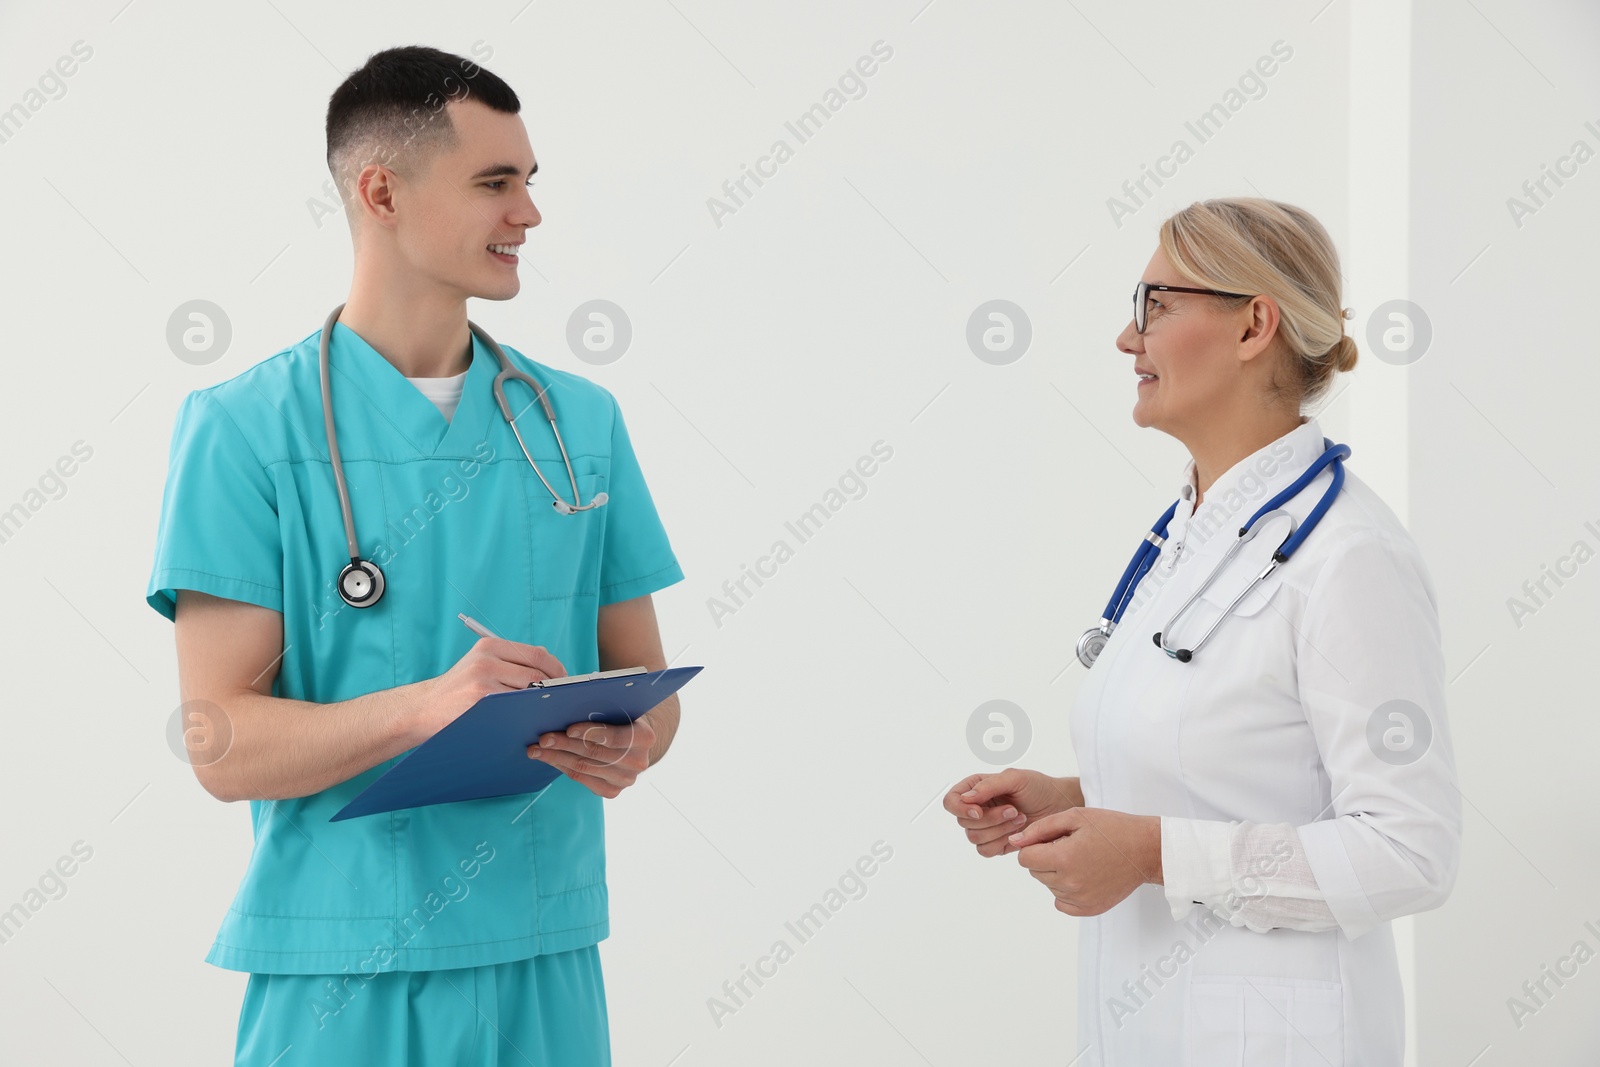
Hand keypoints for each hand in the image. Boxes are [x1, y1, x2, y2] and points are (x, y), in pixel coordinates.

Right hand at [419, 638, 566, 737]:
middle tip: (562, 700)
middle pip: (537, 673)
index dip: (557, 669)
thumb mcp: (480, 665)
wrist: (422, 710)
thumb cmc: (458, 691)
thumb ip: (511, 664)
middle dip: (554, 688)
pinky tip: (529, 720)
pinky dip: (526, 714)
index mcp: (489, 646)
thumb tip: (554, 674)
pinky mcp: (479, 702)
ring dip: (542, 703)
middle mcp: (486, 660)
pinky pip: (514, 709)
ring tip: (548, 711)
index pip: (536, 654)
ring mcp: (482, 682)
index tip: (566, 682)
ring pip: (528, 691)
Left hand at [528, 710, 656, 798]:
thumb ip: (602, 708)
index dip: (591, 732)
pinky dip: (561, 766)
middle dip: (565, 744)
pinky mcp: (612, 791)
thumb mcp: (619, 708)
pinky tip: (549, 758)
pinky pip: (581, 778)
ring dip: (556, 756)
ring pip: (584, 767)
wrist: (633, 742)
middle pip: (595, 753)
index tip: (569, 728)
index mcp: (645, 737)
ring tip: (537, 749)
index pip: (617, 737)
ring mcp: (626, 780)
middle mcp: (639, 762)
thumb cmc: (621, 718)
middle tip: (543, 738)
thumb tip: (567, 705)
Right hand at [943, 769, 1083, 856]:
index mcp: (975, 788)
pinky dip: (1001, 842)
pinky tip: (1017, 833)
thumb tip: (966, 798)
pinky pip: (986, 850)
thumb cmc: (1038, 787)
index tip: (978, 811)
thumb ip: (988, 786)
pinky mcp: (995, 843)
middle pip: (964, 822)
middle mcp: (976, 808)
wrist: (1058, 806)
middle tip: (1013, 810)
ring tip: (1019, 819)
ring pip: (974, 838)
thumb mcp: (1015, 778)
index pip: (951, 801)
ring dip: (999, 830)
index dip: (959, 808)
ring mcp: (985, 827)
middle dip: (990, 819)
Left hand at [1009, 808, 1162, 915]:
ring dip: (1056, 873)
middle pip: (1034, 872)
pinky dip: (1065, 890)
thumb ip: (1040, 829)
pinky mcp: (1089, 909)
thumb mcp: (1074, 817)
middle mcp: (1069, 883)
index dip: (1034, 845)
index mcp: (1063, 858)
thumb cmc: (1111, 828)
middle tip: (1070, 847)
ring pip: (1048, 886)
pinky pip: (1061, 903)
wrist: (1145, 850)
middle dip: (1045, 858)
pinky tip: (1082, 875)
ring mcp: (1080, 900)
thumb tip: (1015, 840)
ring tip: (1081, 859)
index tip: (1052, 839)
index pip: (1024, 858)